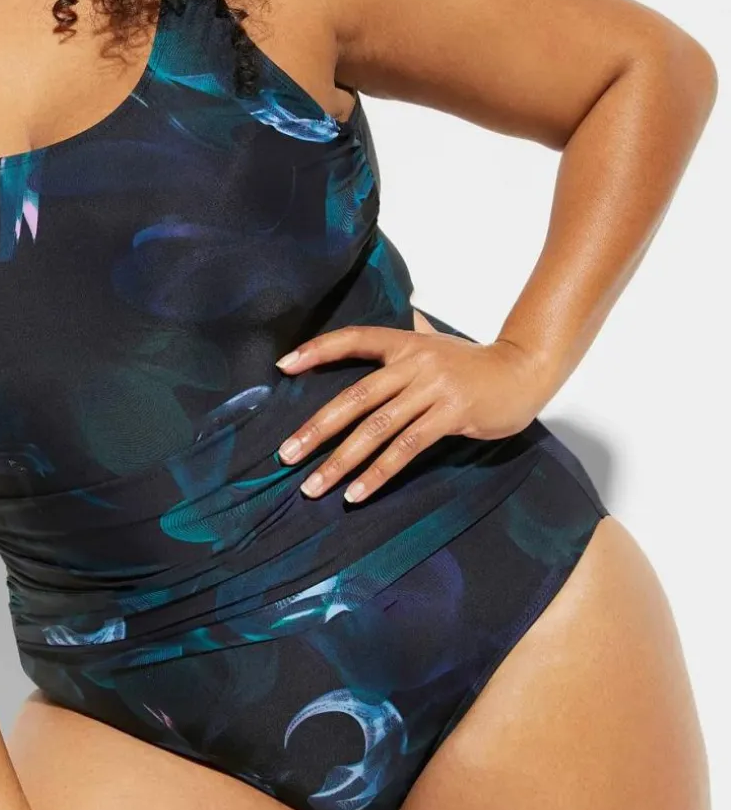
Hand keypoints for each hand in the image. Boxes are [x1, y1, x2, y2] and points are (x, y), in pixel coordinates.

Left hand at [274, 319, 548, 503]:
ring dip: (341, 461)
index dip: (318, 350)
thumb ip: (413, 336)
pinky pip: (407, 448)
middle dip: (316, 428)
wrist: (526, 371)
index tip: (283, 366)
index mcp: (405, 343)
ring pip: (376, 428)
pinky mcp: (452, 415)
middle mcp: (414, 363)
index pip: (353, 338)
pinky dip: (379, 473)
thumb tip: (405, 316)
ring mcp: (433, 389)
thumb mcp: (438, 343)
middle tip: (286, 454)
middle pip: (354, 396)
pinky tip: (358, 493)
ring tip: (314, 487)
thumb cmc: (477, 362)